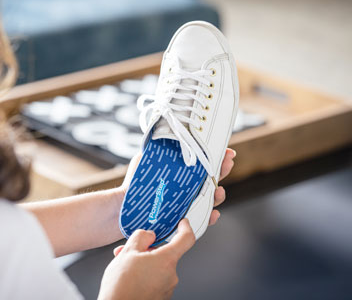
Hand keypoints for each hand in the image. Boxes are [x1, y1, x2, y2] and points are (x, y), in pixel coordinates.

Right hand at [98, 220, 194, 299]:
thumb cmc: (121, 286)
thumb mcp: (127, 252)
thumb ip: (141, 237)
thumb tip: (148, 234)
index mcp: (166, 260)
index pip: (186, 239)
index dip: (184, 227)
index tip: (182, 223)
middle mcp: (171, 275)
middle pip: (165, 254)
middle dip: (147, 249)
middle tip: (131, 250)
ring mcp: (166, 288)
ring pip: (157, 267)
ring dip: (143, 263)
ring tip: (125, 266)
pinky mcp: (160, 297)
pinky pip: (155, 279)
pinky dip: (144, 275)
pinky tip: (129, 277)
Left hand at [120, 149, 235, 225]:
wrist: (124, 205)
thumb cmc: (135, 181)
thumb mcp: (147, 158)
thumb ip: (159, 146)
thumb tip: (168, 129)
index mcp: (183, 172)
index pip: (204, 163)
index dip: (217, 157)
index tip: (226, 151)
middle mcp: (188, 187)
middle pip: (212, 179)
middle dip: (223, 170)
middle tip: (227, 163)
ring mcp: (187, 203)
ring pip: (210, 200)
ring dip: (219, 195)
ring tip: (218, 190)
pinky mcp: (182, 219)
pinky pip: (200, 220)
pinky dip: (210, 218)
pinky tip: (213, 213)